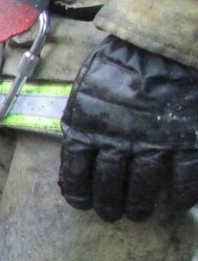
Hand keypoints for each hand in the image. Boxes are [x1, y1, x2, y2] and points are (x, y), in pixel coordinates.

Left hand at [59, 36, 197, 221]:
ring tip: (139, 214)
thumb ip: (79, 122)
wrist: (161, 45)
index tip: (82, 204)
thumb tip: (74, 148)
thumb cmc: (118, 65)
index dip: (79, 193)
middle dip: (109, 205)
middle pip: (110, 185)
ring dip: (140, 205)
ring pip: (144, 186)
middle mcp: (118, 141)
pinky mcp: (186, 140)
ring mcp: (154, 142)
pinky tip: (179, 202)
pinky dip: (183, 193)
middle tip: (112, 215)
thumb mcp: (85, 92)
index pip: (77, 172)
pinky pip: (185, 176)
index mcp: (88, 129)